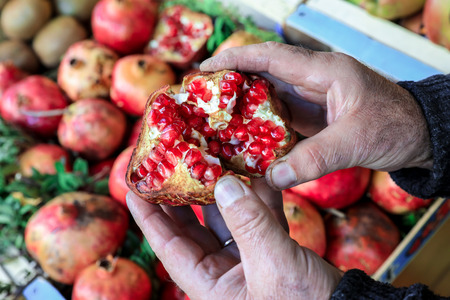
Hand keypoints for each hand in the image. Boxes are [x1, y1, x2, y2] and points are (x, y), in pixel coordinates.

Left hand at [127, 176, 342, 299]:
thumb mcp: (273, 265)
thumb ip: (249, 222)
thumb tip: (224, 182)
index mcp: (209, 286)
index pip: (168, 246)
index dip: (149, 215)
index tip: (134, 185)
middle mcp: (222, 273)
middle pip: (192, 228)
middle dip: (183, 194)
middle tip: (172, 163)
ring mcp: (246, 260)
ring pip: (226, 218)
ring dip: (224, 189)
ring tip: (214, 156)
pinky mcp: (269, 251)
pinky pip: (257, 218)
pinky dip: (257, 196)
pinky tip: (257, 170)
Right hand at [200, 42, 432, 189]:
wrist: (421, 135)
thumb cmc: (397, 127)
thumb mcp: (356, 142)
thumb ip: (314, 159)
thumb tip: (271, 178)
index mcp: (324, 71)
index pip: (271, 57)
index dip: (236, 60)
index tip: (206, 69)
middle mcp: (314, 79)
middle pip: (263, 74)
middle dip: (231, 84)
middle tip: (200, 99)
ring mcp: (314, 97)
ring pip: (269, 96)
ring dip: (242, 106)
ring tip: (213, 120)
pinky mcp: (315, 115)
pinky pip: (280, 116)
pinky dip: (260, 125)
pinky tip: (243, 139)